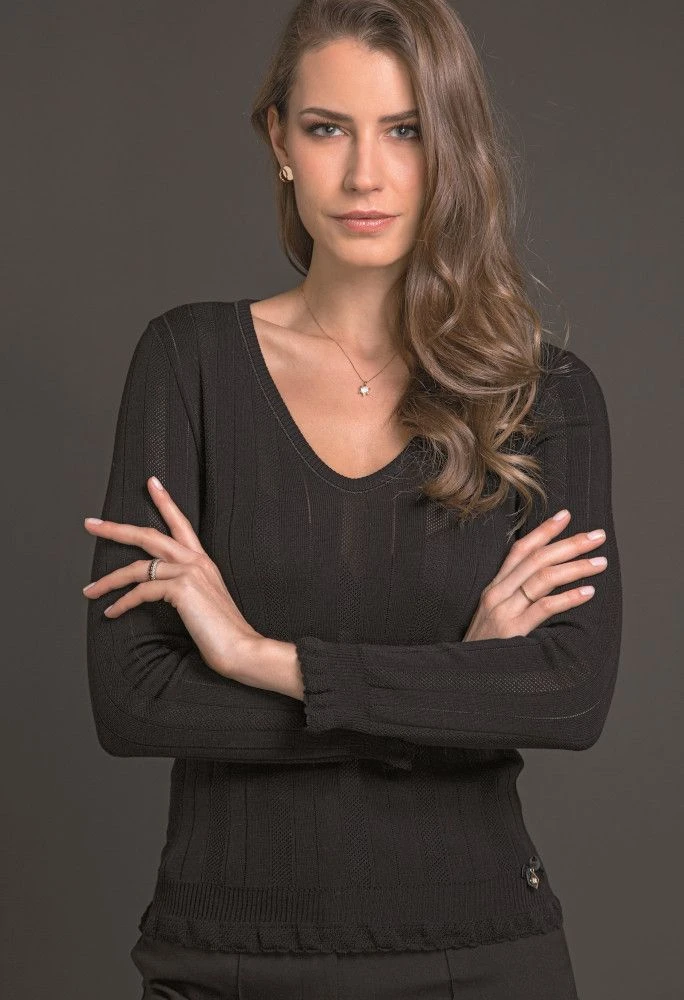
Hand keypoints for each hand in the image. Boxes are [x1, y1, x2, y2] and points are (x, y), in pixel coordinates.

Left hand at [82, 475, 262, 677]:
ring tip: (89, 590)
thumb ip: (185, 588)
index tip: (152, 483)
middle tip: (90, 524)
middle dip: (115, 529)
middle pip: (148, 535)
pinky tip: (112, 612)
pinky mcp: (181, 588)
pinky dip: (123, 603)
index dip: (165, 501)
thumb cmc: (223, 631)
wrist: (241, 648)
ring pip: (137, 567)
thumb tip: (158, 589)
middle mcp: (195, 560)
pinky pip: (141, 591)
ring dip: (108, 580)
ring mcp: (189, 572)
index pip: (181, 523)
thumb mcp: (203, 602)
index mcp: (202, 561)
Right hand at [463, 509, 607, 640]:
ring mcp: (503, 611)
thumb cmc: (484, 650)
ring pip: (543, 578)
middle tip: (597, 536)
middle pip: (537, 559)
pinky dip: (568, 598)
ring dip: (575, 566)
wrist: (464, 677)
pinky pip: (544, 607)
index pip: (520, 549)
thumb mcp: (493, 617)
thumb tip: (546, 583)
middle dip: (570, 544)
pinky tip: (588, 592)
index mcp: (494, 587)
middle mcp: (497, 593)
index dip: (544, 531)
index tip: (566, 516)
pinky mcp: (512, 631)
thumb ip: (514, 599)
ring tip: (600, 562)